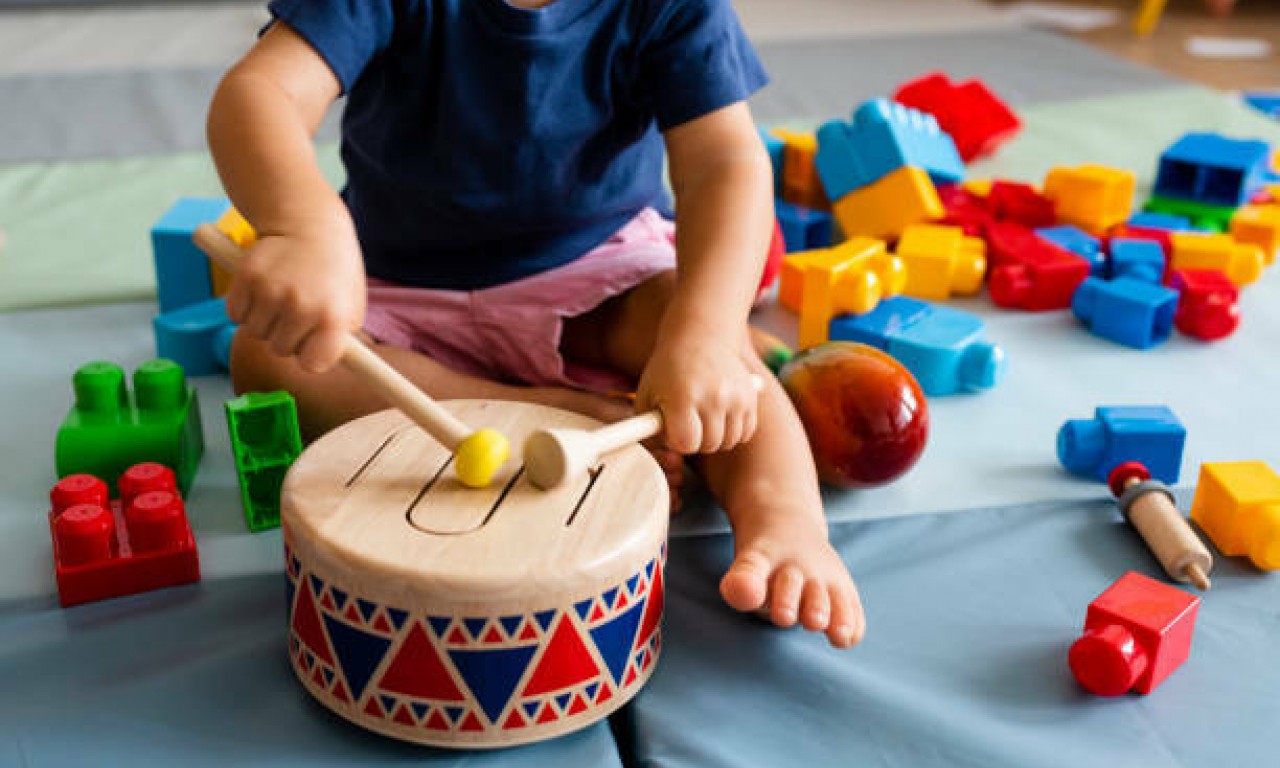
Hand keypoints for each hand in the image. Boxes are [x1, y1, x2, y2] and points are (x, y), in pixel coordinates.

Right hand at [225, 213, 365, 372]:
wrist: (309, 224)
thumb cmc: (334, 270)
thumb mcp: (352, 304)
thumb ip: (340, 339)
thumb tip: (322, 368)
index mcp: (333, 317)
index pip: (313, 364)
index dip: (310, 356)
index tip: (312, 345)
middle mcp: (302, 307)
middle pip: (280, 351)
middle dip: (287, 336)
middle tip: (297, 310)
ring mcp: (272, 292)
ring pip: (255, 333)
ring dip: (265, 321)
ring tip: (282, 296)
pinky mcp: (246, 278)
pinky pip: (235, 314)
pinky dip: (244, 307)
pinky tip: (262, 288)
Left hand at [636, 327, 761, 454]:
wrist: (700, 336)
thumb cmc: (668, 370)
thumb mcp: (646, 395)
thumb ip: (647, 429)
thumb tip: (665, 455)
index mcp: (683, 396)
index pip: (686, 443)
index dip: (677, 441)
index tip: (672, 428)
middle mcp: (714, 397)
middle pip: (709, 445)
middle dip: (696, 440)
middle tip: (687, 422)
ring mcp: (736, 397)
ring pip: (728, 442)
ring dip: (715, 437)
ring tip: (702, 418)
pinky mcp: (751, 397)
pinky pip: (745, 432)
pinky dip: (733, 431)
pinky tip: (720, 416)